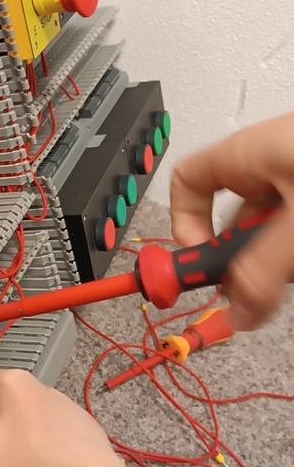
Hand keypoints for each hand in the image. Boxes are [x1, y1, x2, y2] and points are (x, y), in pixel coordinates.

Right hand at [171, 112, 293, 329]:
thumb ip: (263, 271)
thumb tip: (237, 313)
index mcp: (247, 152)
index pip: (185, 183)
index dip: (184, 226)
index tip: (201, 264)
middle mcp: (269, 161)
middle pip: (232, 219)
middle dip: (243, 259)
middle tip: (259, 289)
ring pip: (271, 230)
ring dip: (279, 262)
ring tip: (292, 268)